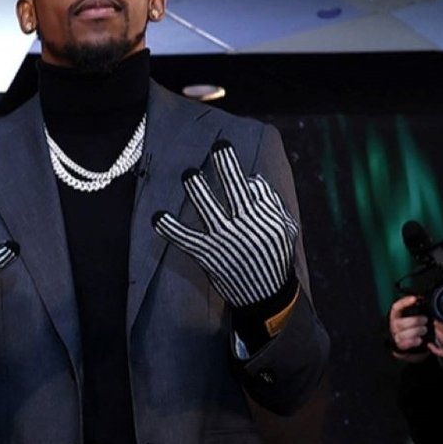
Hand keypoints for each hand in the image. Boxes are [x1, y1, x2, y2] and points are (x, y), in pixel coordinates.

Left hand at [153, 141, 296, 306]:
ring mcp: (224, 240)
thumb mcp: (285, 230)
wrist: (266, 296)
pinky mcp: (207, 255)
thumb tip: (252, 178)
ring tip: (189, 173)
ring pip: (209, 209)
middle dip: (227, 166)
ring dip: (198, 189)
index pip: (255, 189)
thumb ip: (271, 203)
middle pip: (235, 190)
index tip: (237, 172)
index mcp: (265, 219)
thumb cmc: (274, 258)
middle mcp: (245, 227)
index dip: (244, 177)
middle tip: (219, 146)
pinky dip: (170, 228)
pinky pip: (185, 239)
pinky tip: (157, 217)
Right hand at [389, 295, 430, 362]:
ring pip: (404, 334)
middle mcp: (394, 325)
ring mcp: (396, 335)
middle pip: (402, 323)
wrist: (409, 343)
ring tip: (424, 330)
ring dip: (417, 331)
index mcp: (396, 316)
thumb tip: (422, 300)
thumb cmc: (412, 327)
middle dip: (416, 321)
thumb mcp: (412, 317)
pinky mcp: (399, 345)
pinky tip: (419, 339)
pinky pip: (406, 343)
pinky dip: (414, 341)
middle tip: (425, 320)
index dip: (404, 302)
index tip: (414, 299)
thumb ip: (416, 309)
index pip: (396, 307)